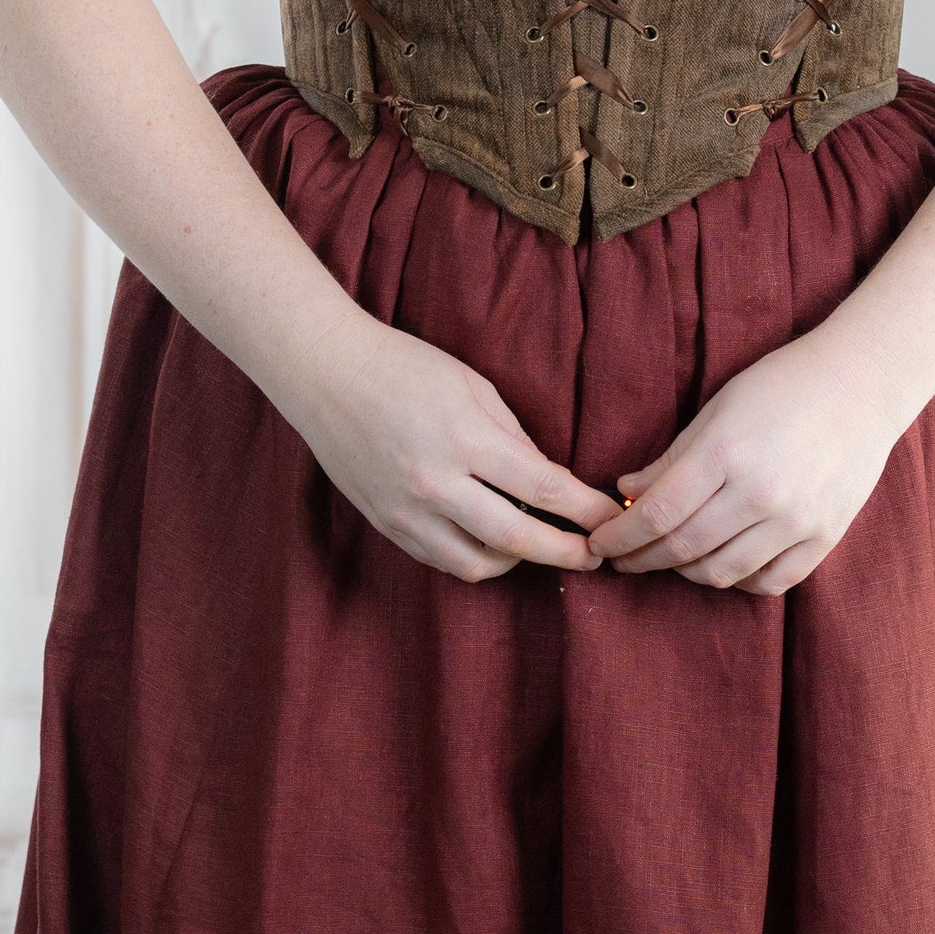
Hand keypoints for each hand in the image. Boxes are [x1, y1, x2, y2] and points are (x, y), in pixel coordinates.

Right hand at [282, 309, 622, 581]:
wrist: (324, 373)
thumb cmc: (405, 367)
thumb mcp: (473, 386)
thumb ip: (515, 439)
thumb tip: (551, 484)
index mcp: (464, 438)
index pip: (543, 489)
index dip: (585, 510)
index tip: (610, 519)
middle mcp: (435, 483)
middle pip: (516, 540)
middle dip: (564, 552)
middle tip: (593, 556)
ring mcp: (407, 511)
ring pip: (477, 566)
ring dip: (516, 561)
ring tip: (534, 544)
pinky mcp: (388, 525)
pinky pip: (443, 561)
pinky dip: (474, 557)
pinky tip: (490, 541)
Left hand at [584, 327, 910, 593]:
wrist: (863, 385)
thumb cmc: (782, 387)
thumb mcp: (718, 410)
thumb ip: (672, 458)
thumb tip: (627, 493)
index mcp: (726, 453)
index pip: (657, 514)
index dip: (620, 537)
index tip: (601, 546)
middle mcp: (761, 493)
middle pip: (683, 549)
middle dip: (643, 560)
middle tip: (625, 560)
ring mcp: (796, 520)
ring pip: (721, 573)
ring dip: (686, 572)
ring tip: (672, 558)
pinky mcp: (823, 537)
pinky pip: (768, 583)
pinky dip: (738, 581)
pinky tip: (724, 564)